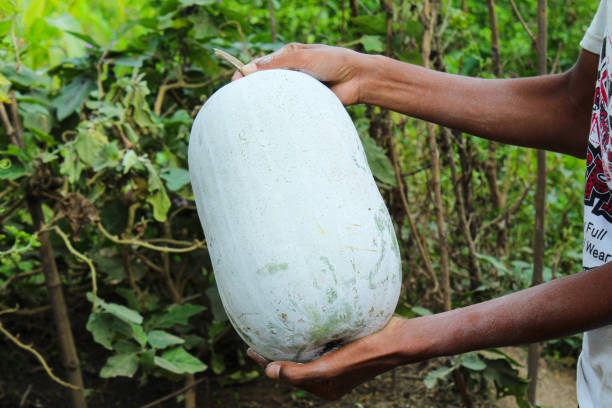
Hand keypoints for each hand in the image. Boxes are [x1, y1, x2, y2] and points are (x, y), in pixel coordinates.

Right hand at [232, 43, 369, 105]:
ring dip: (267, 101)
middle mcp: (292, 72)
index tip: (234, 81)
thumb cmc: (333, 61)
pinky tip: (273, 116)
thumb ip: (276, 65)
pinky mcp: (306, 103)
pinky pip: (289, 107)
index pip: (261, 64)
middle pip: (266, 82)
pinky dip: (281, 110)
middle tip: (238, 100)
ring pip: (277, 96)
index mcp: (289, 56)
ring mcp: (298, 88)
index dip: (246, 72)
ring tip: (252, 109)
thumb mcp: (302, 59)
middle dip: (253, 90)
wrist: (358, 78)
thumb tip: (247, 71)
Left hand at [247, 317, 410, 400]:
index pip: (289, 376)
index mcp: (325, 387)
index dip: (268, 363)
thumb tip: (269, 372)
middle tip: (255, 336)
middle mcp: (329, 375)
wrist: (398, 339)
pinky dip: (306, 333)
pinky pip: (318, 340)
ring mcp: (337, 359)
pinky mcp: (344, 344)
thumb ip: (299, 373)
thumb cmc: (364, 355)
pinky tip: (298, 318)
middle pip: (295, 363)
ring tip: (273, 327)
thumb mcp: (328, 368)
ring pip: (306, 351)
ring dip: (290, 341)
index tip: (251, 348)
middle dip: (276, 352)